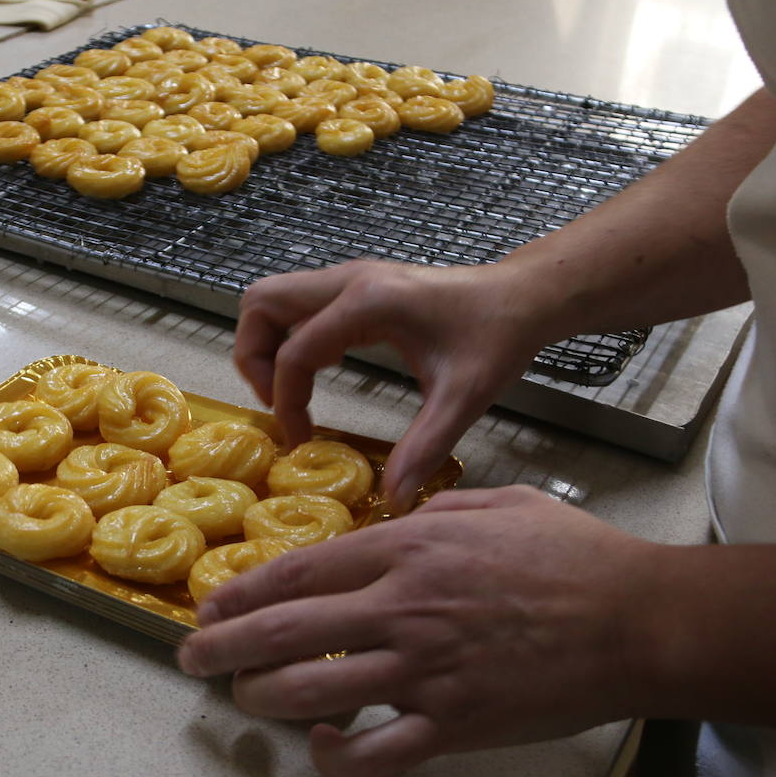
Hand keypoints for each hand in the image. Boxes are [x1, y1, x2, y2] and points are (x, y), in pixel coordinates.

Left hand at [177, 486, 657, 776]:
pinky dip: (338, 758)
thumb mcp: (495, 505)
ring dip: (261, 698)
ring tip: (240, 699)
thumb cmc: (574, 556)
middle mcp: (402, 608)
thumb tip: (391, 518)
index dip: (243, 590)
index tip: (211, 603)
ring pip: (312, 691)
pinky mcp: (454, 723)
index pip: (299, 570)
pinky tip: (323, 749)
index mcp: (409, 550)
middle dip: (222, 646)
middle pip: (283, 631)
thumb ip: (431, 509)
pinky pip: (376, 752)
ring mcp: (425, 670)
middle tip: (191, 658)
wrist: (641, 619)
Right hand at [235, 260, 554, 509]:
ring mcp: (349, 277)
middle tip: (278, 402)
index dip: (288, 401)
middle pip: (261, 303)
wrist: (522, 297)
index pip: (295, 351)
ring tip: (291, 390)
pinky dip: (290, 336)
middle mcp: (349, 280)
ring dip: (265, 344)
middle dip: (253, 356)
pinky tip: (322, 370)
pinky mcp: (355, 285)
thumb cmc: (497, 337)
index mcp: (369, 303)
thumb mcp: (464, 398)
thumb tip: (394, 499)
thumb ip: (425, 448)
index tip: (302, 442)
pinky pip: (297, 304)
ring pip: (271, 299)